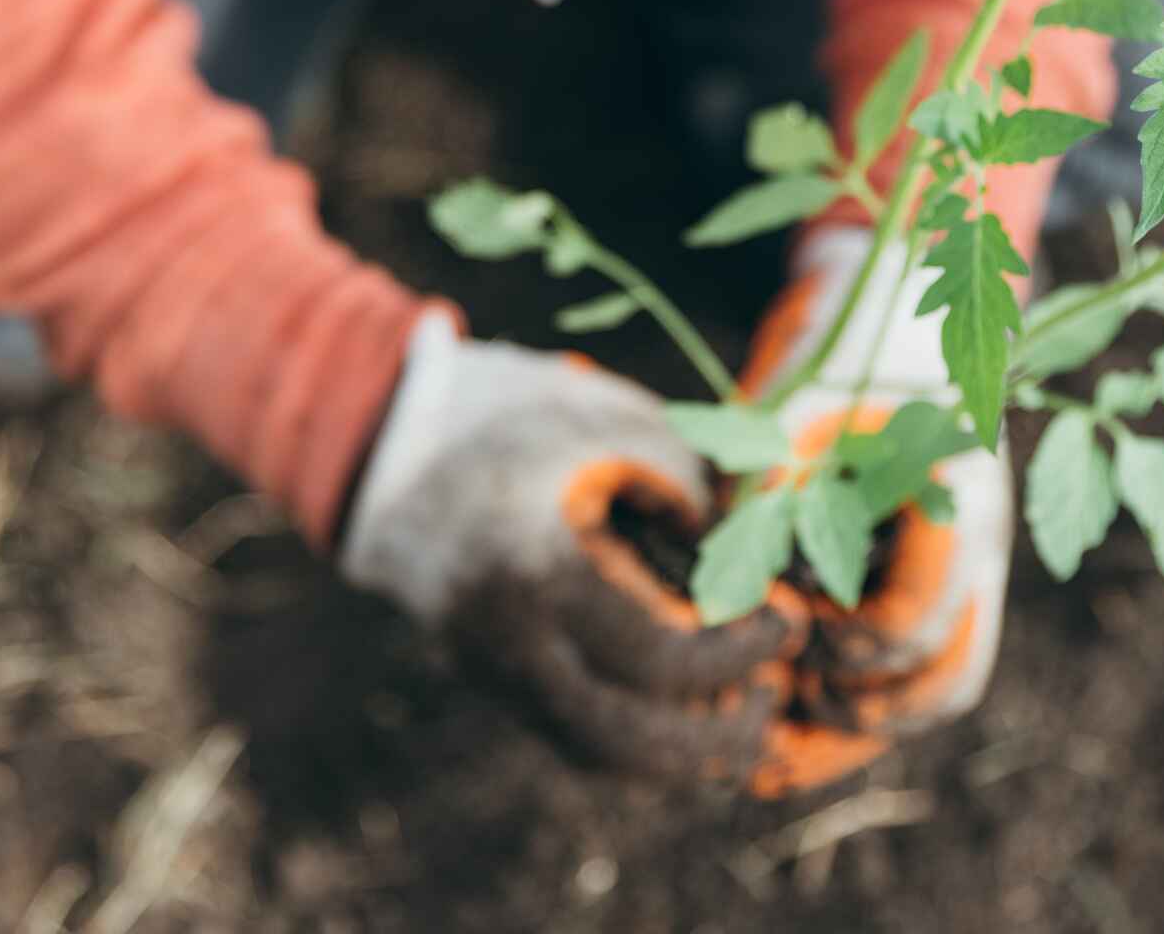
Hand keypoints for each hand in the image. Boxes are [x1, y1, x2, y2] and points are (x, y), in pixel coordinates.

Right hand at [340, 312, 793, 782]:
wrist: (379, 433)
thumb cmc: (506, 409)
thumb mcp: (606, 420)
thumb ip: (685, 488)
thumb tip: (743, 563)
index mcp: (538, 566)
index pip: (659, 655)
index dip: (737, 652)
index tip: (784, 622)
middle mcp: (503, 634)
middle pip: (621, 740)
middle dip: (710, 741)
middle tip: (769, 704)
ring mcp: (484, 662)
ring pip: (589, 750)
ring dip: (670, 754)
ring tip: (735, 722)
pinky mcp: (480, 670)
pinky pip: (562, 729)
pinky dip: (626, 734)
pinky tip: (678, 709)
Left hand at [739, 228, 1013, 797]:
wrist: (892, 303)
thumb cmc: (839, 347)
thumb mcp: (791, 407)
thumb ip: (767, 497)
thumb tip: (733, 607)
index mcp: (955, 501)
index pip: (915, 624)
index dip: (840, 644)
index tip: (781, 618)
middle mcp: (976, 547)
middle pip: (943, 682)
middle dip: (857, 707)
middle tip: (777, 692)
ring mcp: (964, 568)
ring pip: (940, 687)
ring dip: (865, 715)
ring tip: (783, 707)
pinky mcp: (937, 578)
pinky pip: (921, 664)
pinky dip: (865, 692)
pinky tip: (789, 697)